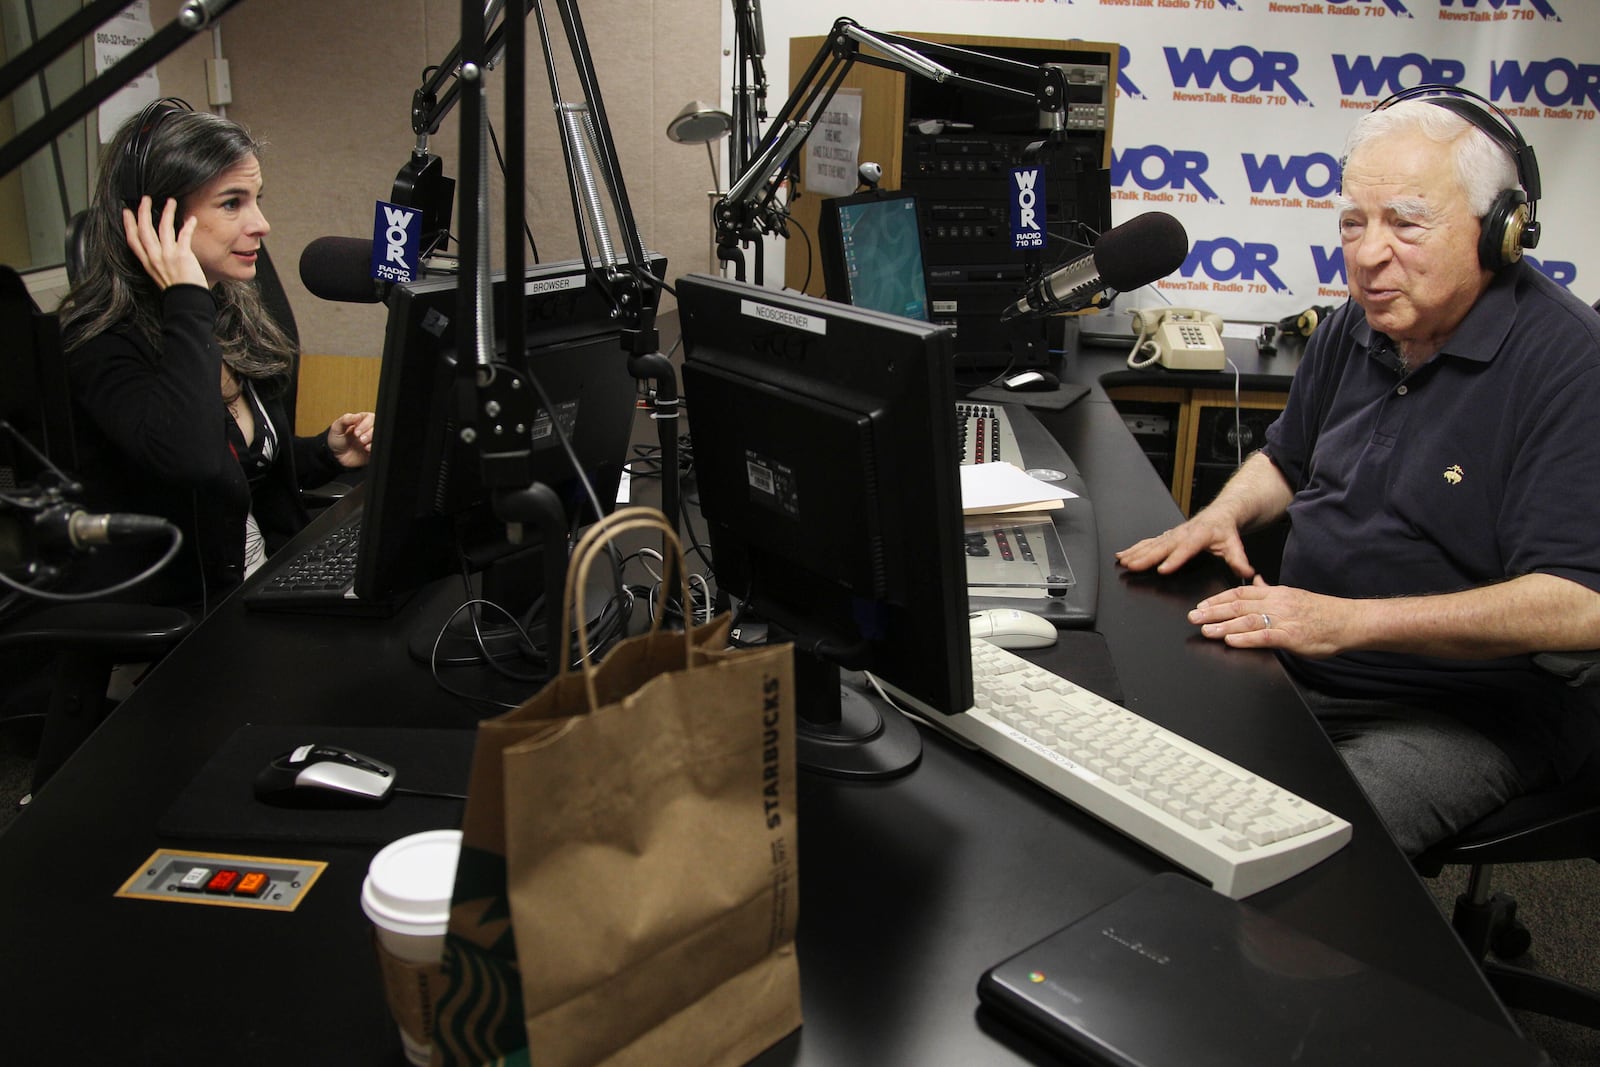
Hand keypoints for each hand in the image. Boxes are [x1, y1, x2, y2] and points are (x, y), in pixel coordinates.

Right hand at [122, 196, 205, 289]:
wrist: (187, 302)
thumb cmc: (177, 291)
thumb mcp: (159, 275)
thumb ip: (157, 261)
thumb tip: (161, 249)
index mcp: (147, 262)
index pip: (133, 240)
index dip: (128, 224)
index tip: (127, 212)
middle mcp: (154, 257)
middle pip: (144, 229)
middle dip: (143, 211)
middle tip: (145, 199)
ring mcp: (168, 256)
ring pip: (163, 228)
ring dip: (167, 212)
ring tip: (171, 201)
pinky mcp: (182, 256)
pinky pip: (184, 236)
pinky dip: (188, 225)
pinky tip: (191, 219)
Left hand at [327, 412, 374, 467]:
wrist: (337, 457)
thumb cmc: (337, 440)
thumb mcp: (336, 428)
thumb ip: (345, 419)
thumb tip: (357, 415)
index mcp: (361, 420)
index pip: (370, 418)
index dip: (365, 424)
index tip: (356, 432)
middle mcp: (368, 429)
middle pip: (377, 426)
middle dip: (369, 433)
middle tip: (360, 439)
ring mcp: (371, 439)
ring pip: (379, 435)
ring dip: (371, 439)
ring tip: (362, 444)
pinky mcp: (373, 448)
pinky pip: (378, 446)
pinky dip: (373, 447)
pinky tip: (366, 449)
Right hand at [1115, 510, 1255, 579]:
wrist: (1221, 512)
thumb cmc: (1225, 529)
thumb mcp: (1235, 544)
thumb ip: (1239, 560)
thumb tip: (1247, 573)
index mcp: (1199, 535)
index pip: (1185, 548)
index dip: (1174, 559)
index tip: (1162, 569)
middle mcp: (1182, 533)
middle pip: (1162, 546)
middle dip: (1145, 557)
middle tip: (1132, 566)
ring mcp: (1172, 534)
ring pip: (1151, 544)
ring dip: (1135, 552)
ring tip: (1123, 561)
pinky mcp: (1166, 536)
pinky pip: (1148, 542)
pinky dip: (1134, 548)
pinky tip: (1122, 555)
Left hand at [1186, 575, 1353, 657]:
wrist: (1349, 621)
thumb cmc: (1322, 612)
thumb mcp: (1293, 595)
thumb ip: (1271, 590)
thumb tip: (1255, 580)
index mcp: (1276, 592)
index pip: (1241, 592)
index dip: (1218, 598)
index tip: (1201, 604)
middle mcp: (1277, 602)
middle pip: (1238, 604)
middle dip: (1212, 611)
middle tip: (1193, 617)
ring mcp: (1284, 619)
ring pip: (1247, 619)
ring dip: (1223, 625)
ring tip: (1205, 629)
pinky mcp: (1292, 636)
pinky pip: (1264, 636)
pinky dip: (1245, 638)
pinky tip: (1231, 640)